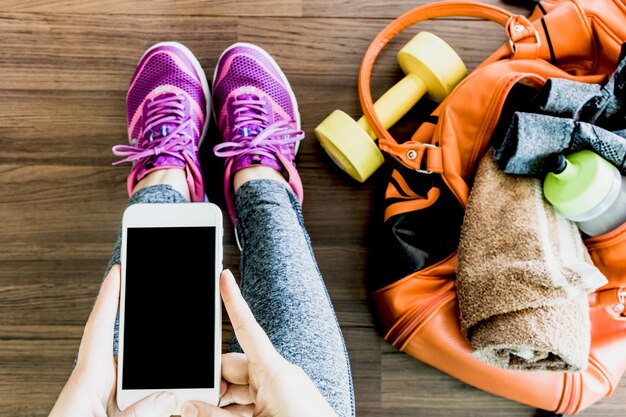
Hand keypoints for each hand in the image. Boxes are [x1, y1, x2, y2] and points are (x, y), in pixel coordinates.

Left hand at [48, 266, 176, 416]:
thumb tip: (167, 396)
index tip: (118, 271)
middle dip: (150, 339)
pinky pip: (137, 399)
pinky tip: (172, 400)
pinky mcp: (111, 414)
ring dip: (158, 378)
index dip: (109, 298)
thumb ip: (137, 414)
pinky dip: (155, 398)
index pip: (99, 330)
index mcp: (86, 381)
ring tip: (183, 377)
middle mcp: (95, 387)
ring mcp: (103, 402)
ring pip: (138, 379)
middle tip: (175, 323)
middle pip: (129, 353)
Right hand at [180, 269, 336, 416]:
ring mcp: (282, 389)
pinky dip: (236, 409)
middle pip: (233, 367)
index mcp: (274, 371)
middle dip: (211, 382)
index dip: (233, 300)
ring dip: (222, 402)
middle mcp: (278, 375)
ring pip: (241, 387)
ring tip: (203, 414)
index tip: (223, 275)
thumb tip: (188, 406)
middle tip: (189, 401)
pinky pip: (253, 398)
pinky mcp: (284, 401)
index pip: (247, 328)